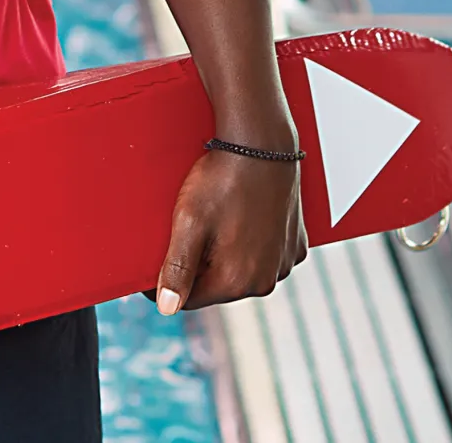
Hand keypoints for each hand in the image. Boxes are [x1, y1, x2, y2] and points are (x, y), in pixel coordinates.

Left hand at [152, 142, 307, 313]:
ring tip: (216, 219)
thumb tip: (166, 308)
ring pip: (242, 271)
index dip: (167, 282)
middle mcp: (267, 280)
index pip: (190, 299)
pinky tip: (241, 217)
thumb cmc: (222, 180)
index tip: (155, 260)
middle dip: (200, 266)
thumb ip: (177, 269)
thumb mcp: (188, 222)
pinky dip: (252, 244)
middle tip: (189, 229)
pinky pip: (266, 255)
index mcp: (238, 280)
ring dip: (226, 256)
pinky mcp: (296, 245)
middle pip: (218, 286)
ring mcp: (284, 262)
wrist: (261, 143)